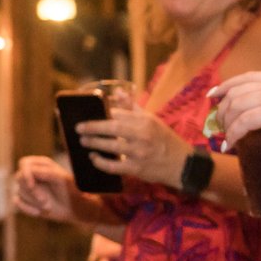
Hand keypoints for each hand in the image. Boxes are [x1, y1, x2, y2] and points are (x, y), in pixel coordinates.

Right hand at [13, 156, 82, 222]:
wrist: (73, 208)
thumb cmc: (70, 190)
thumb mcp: (62, 179)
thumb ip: (47, 172)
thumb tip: (30, 172)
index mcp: (40, 164)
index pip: (24, 164)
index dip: (26, 174)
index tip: (31, 185)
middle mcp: (32, 173)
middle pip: (20, 178)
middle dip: (32, 192)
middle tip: (45, 201)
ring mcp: (27, 186)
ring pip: (19, 191)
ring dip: (34, 202)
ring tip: (48, 206)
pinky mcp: (24, 199)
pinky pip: (17, 202)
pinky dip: (27, 208)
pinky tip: (39, 212)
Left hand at [75, 98, 193, 187]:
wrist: (183, 164)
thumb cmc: (163, 139)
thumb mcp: (151, 120)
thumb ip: (131, 107)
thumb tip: (116, 91)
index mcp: (145, 121)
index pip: (118, 113)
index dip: (101, 113)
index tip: (87, 113)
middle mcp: (142, 135)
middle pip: (113, 128)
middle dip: (92, 127)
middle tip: (78, 128)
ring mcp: (140, 153)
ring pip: (111, 146)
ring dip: (94, 143)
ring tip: (82, 141)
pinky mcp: (137, 169)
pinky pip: (114, 166)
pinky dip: (101, 162)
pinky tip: (93, 158)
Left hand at [209, 72, 260, 147]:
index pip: (244, 78)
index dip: (225, 85)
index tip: (213, 94)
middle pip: (234, 94)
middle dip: (221, 109)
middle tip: (218, 124)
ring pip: (234, 108)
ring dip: (225, 124)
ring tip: (224, 137)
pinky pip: (243, 123)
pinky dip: (233, 134)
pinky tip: (230, 145)